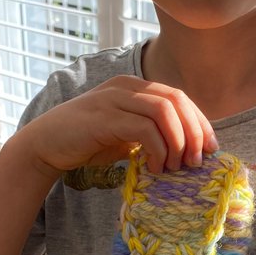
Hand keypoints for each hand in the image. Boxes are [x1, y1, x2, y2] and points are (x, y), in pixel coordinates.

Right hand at [20, 74, 217, 175]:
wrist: (46, 145)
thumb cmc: (87, 142)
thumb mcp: (126, 134)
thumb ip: (151, 133)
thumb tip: (187, 150)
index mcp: (134, 86)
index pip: (178, 97)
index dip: (199, 122)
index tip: (209, 149)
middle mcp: (126, 86)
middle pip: (176, 100)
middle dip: (194, 132)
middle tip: (196, 161)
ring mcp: (114, 99)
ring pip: (164, 111)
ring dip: (178, 142)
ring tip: (177, 166)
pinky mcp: (104, 118)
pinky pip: (144, 129)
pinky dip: (158, 150)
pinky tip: (155, 168)